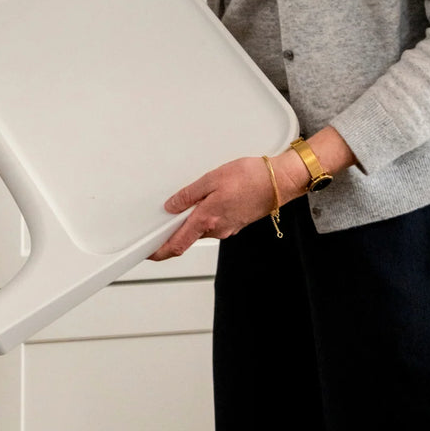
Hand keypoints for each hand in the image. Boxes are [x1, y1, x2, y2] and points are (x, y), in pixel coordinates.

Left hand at [150, 156, 276, 260]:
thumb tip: (171, 206)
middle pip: (188, 236)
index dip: (160, 251)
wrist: (280, 181)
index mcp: (207, 219)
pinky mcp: (236, 223)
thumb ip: (189, 195)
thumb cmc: (251, 178)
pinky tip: (206, 202)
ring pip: (201, 229)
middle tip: (164, 218)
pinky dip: (205, 217)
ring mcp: (228, 228)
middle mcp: (218, 229)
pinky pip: (213, 224)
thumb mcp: (212, 179)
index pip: (178, 244)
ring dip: (191, 220)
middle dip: (175, 229)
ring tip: (188, 202)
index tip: (149, 253)